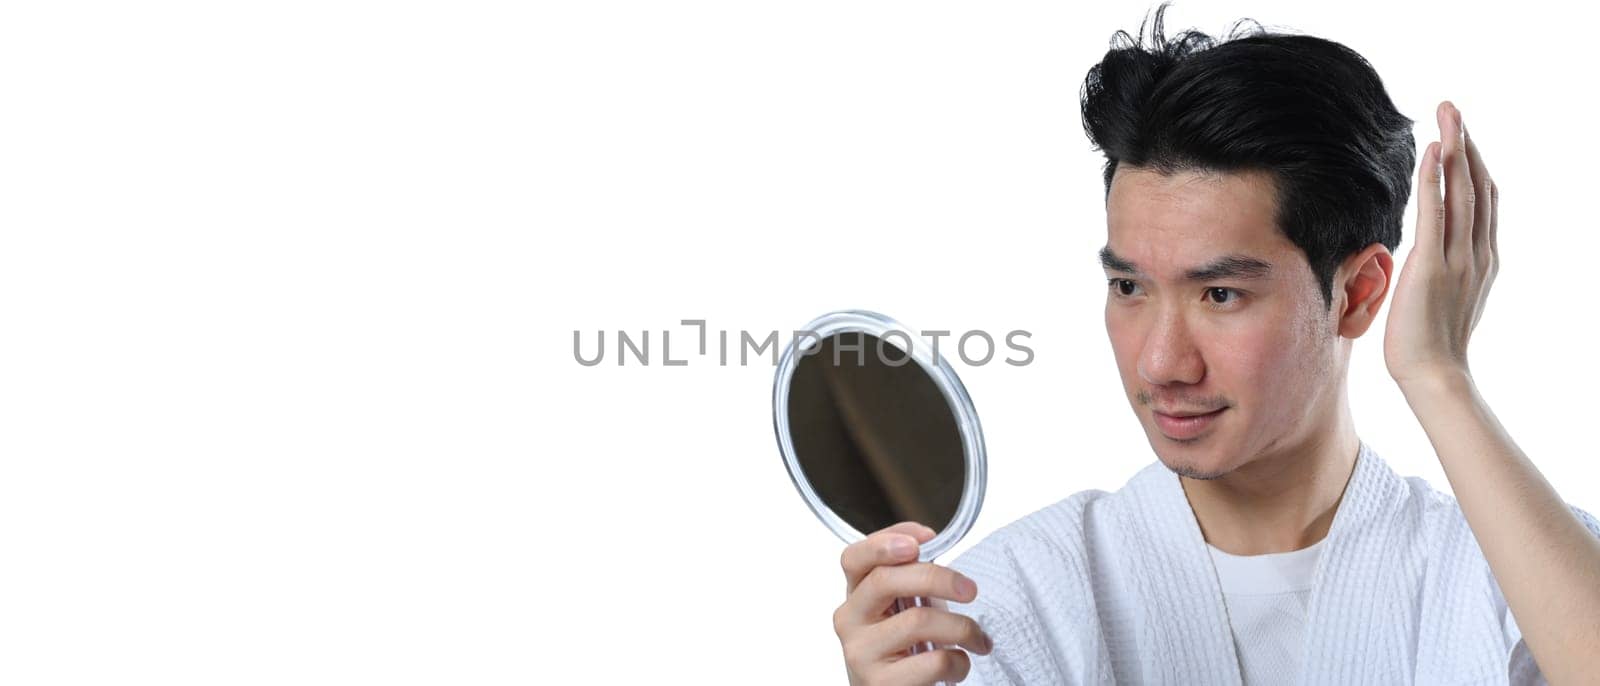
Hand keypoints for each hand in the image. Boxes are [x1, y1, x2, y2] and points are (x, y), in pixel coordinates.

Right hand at [833, 521, 990, 684]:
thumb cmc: (903, 651)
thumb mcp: (903, 609)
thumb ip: (909, 577)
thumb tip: (930, 543)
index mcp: (856, 596)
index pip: (854, 558)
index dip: (885, 542)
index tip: (924, 539)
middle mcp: (850, 621)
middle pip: (885, 580)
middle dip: (937, 578)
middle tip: (969, 589)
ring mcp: (861, 654)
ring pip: (918, 621)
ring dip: (962, 628)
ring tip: (977, 639)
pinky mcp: (881, 685)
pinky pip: (933, 661)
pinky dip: (959, 661)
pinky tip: (959, 664)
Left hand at [1383, 101, 1497, 387]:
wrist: (1434, 375)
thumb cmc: (1429, 345)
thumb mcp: (1444, 298)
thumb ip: (1443, 271)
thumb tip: (1430, 258)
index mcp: (1482, 259)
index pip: (1482, 200)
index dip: (1474, 164)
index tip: (1462, 136)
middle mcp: (1477, 253)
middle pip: (1477, 186)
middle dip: (1466, 143)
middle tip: (1453, 109)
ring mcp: (1459, 259)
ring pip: (1462, 192)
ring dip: (1455, 149)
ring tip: (1447, 114)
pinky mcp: (1432, 267)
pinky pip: (1437, 214)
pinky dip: (1437, 180)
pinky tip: (1435, 151)